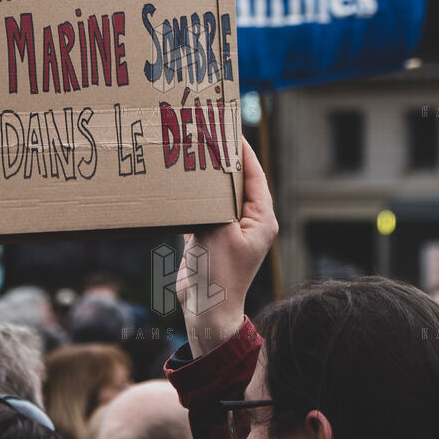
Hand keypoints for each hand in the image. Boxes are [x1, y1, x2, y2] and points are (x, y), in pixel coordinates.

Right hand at [178, 139, 277, 356]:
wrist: (206, 310)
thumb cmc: (219, 275)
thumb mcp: (218, 232)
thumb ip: (214, 203)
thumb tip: (205, 177)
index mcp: (261, 218)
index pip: (254, 175)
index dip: (242, 151)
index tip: (228, 128)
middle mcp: (248, 221)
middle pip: (236, 182)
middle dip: (221, 160)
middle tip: (205, 135)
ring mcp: (229, 229)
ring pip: (217, 195)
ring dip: (204, 179)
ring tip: (190, 154)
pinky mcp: (210, 237)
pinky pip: (202, 209)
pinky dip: (191, 197)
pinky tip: (177, 184)